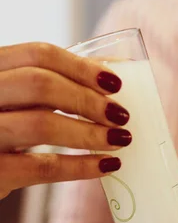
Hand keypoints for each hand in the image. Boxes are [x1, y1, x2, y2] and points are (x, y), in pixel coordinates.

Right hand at [0, 42, 131, 199]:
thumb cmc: (1, 131)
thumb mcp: (14, 99)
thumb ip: (47, 86)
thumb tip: (109, 71)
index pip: (37, 54)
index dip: (81, 67)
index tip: (114, 84)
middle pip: (40, 84)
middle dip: (88, 100)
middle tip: (121, 116)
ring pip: (41, 125)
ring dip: (89, 133)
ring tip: (119, 140)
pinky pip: (42, 168)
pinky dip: (80, 166)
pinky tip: (106, 165)